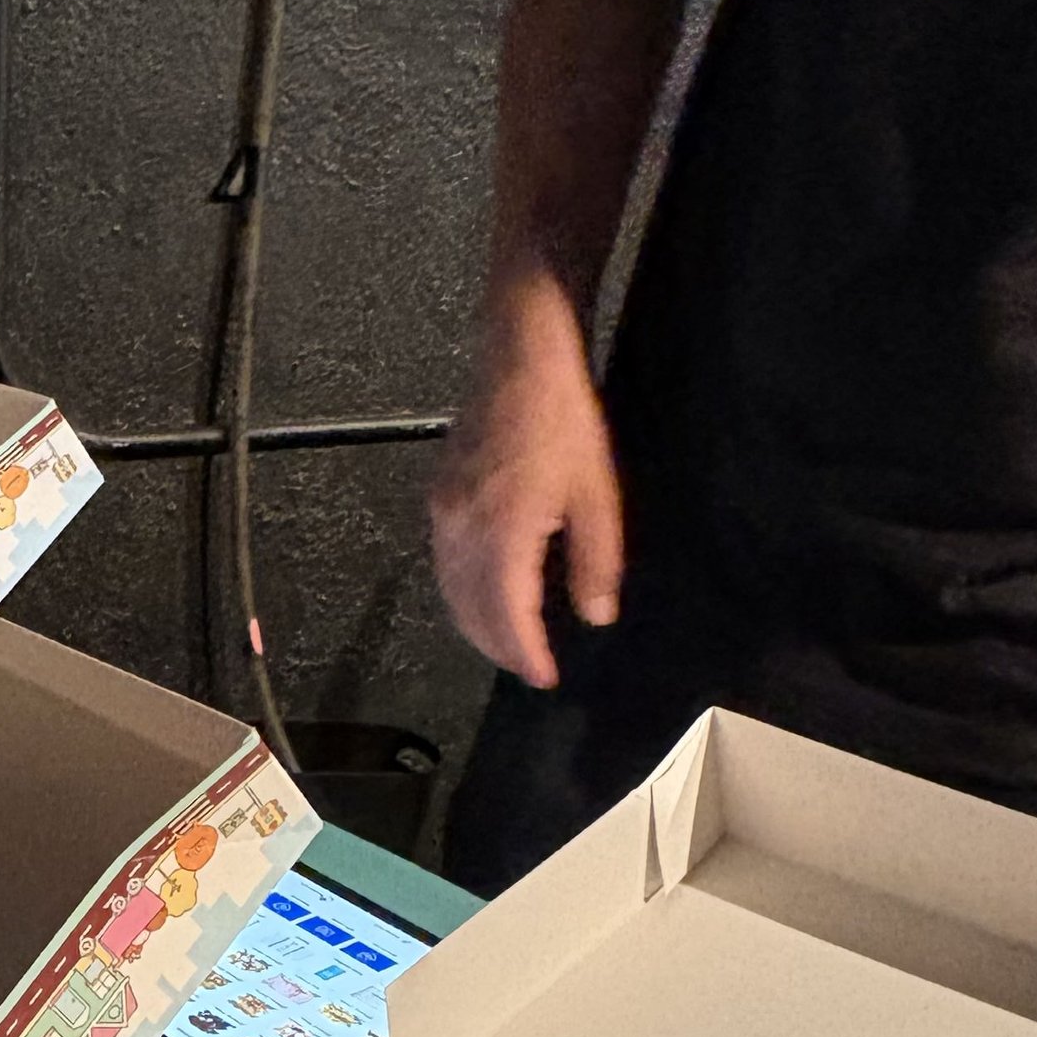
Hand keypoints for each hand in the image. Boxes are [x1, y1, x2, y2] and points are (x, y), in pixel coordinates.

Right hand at [430, 282, 623, 687]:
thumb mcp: (597, 494)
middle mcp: (462, 529)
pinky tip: (484, 594)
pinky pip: (443, 563)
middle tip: (529, 667)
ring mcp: (444, 512)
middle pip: (470, 609)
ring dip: (476, 623)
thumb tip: (595, 616)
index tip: (546, 678)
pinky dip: (462, 592)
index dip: (525, 653)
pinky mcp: (439, 496)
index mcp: (503, 532)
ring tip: (507, 642)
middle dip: (498, 646)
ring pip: (450, 589)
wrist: (520, 358)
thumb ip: (596, 562)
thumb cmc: (565, 421)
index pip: (506, 614)